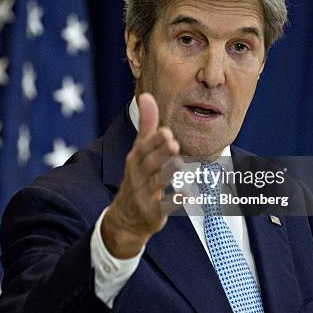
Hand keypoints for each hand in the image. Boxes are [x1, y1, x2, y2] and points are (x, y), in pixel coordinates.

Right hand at [101, 93, 181, 257]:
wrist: (126, 217)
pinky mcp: (152, 211)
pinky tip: (186, 195)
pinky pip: (163, 206)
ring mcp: (144, 194)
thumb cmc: (138, 177)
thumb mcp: (140, 151)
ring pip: (156, 182)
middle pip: (149, 162)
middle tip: (173, 143)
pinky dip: (174, 201)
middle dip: (160, 153)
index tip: (166, 131)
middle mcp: (138, 174)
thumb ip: (146, 125)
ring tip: (180, 164)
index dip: (154, 140)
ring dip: (167, 173)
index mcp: (136, 158)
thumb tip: (147, 95)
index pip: (144, 147)